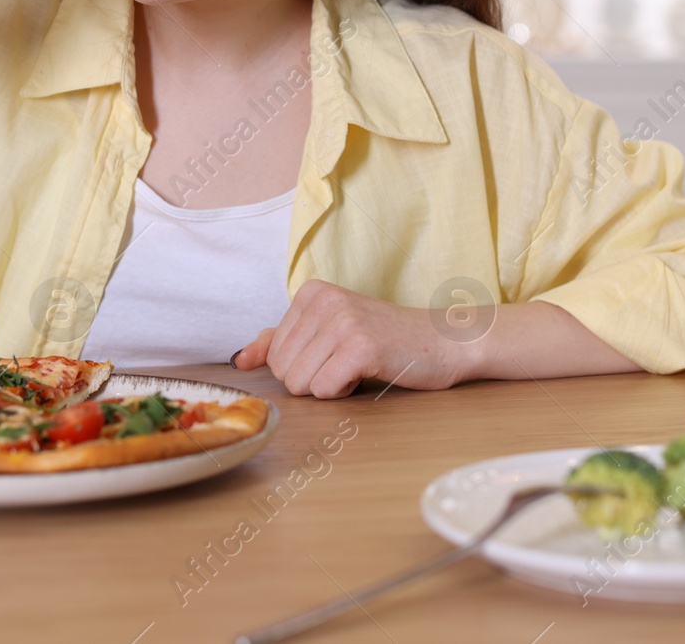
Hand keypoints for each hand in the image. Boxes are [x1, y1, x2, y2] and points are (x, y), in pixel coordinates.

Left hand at [232, 280, 468, 398]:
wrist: (444, 341)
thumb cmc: (386, 340)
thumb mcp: (329, 331)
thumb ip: (282, 341)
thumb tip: (240, 359)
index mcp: (311, 292)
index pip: (273, 355)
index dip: (305, 366)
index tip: (337, 350)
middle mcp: (322, 300)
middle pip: (283, 371)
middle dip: (314, 379)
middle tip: (349, 361)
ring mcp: (342, 321)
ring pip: (300, 384)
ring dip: (330, 387)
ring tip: (359, 366)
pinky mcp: (360, 347)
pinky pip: (323, 390)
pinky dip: (345, 392)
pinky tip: (368, 372)